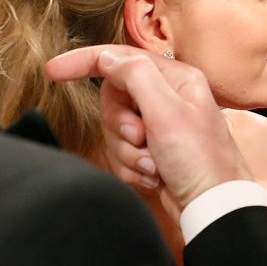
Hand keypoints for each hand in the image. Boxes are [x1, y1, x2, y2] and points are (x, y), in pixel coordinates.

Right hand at [44, 45, 251, 211]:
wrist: (213, 208)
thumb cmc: (200, 159)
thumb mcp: (166, 112)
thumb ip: (135, 77)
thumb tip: (107, 57)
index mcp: (175, 78)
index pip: (119, 58)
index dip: (83, 62)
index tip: (53, 71)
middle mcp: (168, 98)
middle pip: (113, 99)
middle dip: (120, 126)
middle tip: (141, 139)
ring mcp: (160, 127)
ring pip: (115, 130)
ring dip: (128, 152)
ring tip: (154, 164)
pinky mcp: (153, 152)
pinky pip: (122, 154)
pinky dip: (133, 168)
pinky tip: (155, 177)